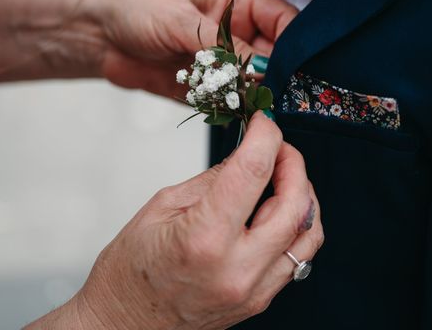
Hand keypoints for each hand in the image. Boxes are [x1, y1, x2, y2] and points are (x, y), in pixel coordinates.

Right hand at [26, 112, 322, 329]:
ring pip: (307, 233)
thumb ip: (212, 179)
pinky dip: (296, 227)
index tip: (264, 122)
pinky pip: (297, 258)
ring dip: (303, 196)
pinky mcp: (259, 299)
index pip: (253, 171)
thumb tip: (246, 156)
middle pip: (294, 203)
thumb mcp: (162, 208)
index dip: (265, 136)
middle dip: (293, 163)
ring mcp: (253, 289)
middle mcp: (237, 268)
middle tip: (279, 148)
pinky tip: (279, 212)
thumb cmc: (131, 272)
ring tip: (284, 178)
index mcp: (205, 238)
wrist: (123, 324)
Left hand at [90, 0, 297, 96]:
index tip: (302, 65)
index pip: (283, 20)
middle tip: (290, 95)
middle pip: (277, 56)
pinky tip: (246, 118)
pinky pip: (234, 102)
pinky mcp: (210, 90)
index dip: (297, 41)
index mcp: (239, 6)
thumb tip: (258, 70)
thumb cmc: (139, 10)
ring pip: (258, 83)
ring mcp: (225, 65)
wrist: (101, 38)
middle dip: (283, 74)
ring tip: (269, 108)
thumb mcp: (180, 21)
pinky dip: (240, 111)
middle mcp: (239, 35)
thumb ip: (220, 46)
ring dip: (262, 96)